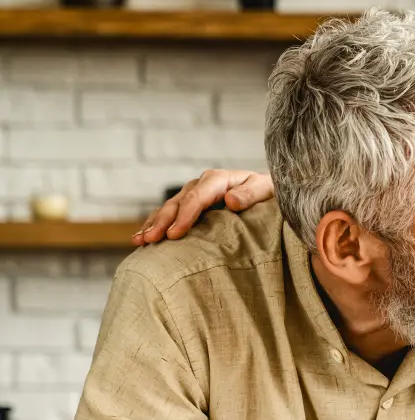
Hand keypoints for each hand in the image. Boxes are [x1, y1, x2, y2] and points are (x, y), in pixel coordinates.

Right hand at [132, 169, 272, 245]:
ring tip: (140, 240)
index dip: (185, 215)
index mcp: (219, 179)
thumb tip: (230, 200)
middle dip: (164, 221)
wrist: (269, 191)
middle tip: (151, 239)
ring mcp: (193, 193)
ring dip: (154, 223)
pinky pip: (169, 214)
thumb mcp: (266, 190)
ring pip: (169, 207)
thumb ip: (251, 194)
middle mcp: (202, 184)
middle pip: (178, 202)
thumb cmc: (269, 193)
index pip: (197, 197)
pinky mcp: (190, 204)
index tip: (175, 233)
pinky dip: (155, 224)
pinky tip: (142, 238)